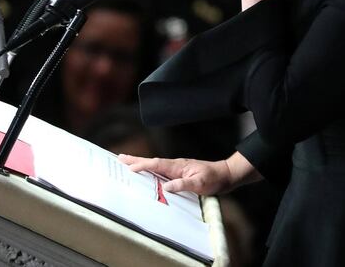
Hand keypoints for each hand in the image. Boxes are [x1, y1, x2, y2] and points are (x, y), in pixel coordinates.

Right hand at [118, 155, 232, 194]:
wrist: (225, 175)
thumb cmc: (214, 179)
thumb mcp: (200, 184)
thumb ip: (183, 184)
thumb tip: (166, 186)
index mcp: (178, 166)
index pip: (157, 164)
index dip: (143, 166)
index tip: (130, 168)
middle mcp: (175, 165)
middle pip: (152, 161)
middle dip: (135, 160)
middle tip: (119, 158)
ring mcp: (176, 168)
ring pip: (154, 165)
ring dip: (140, 163)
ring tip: (126, 162)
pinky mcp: (178, 173)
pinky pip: (159, 170)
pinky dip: (149, 169)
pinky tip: (145, 172)